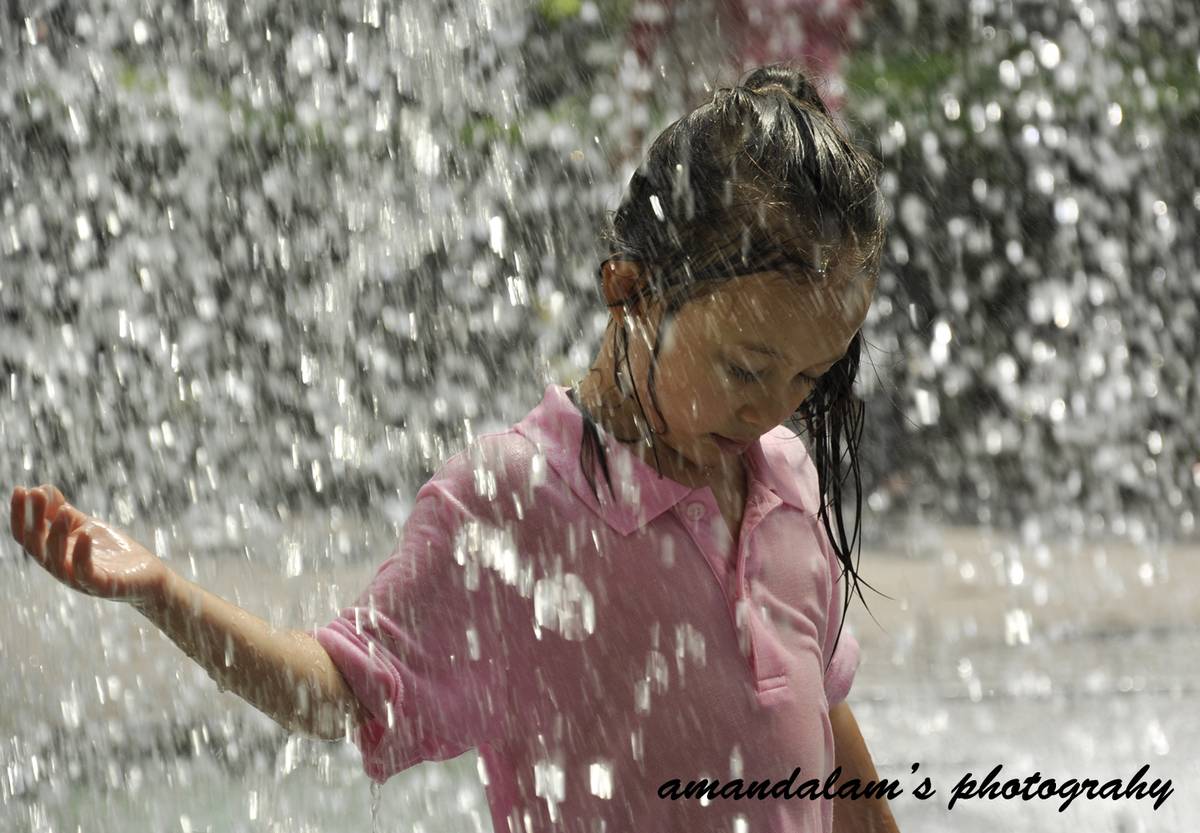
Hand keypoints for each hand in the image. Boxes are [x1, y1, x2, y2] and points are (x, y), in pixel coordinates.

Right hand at [10, 484, 170, 606]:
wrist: (147, 574)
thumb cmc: (112, 551)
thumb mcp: (85, 526)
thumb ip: (62, 512)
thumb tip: (41, 487)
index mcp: (53, 553)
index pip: (27, 535)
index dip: (20, 514)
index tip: (19, 489)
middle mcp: (60, 568)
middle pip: (36, 546)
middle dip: (33, 519)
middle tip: (36, 494)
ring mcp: (79, 580)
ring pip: (56, 560)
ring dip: (56, 534)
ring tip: (63, 510)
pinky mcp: (101, 586)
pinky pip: (85, 573)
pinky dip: (81, 554)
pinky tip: (84, 534)